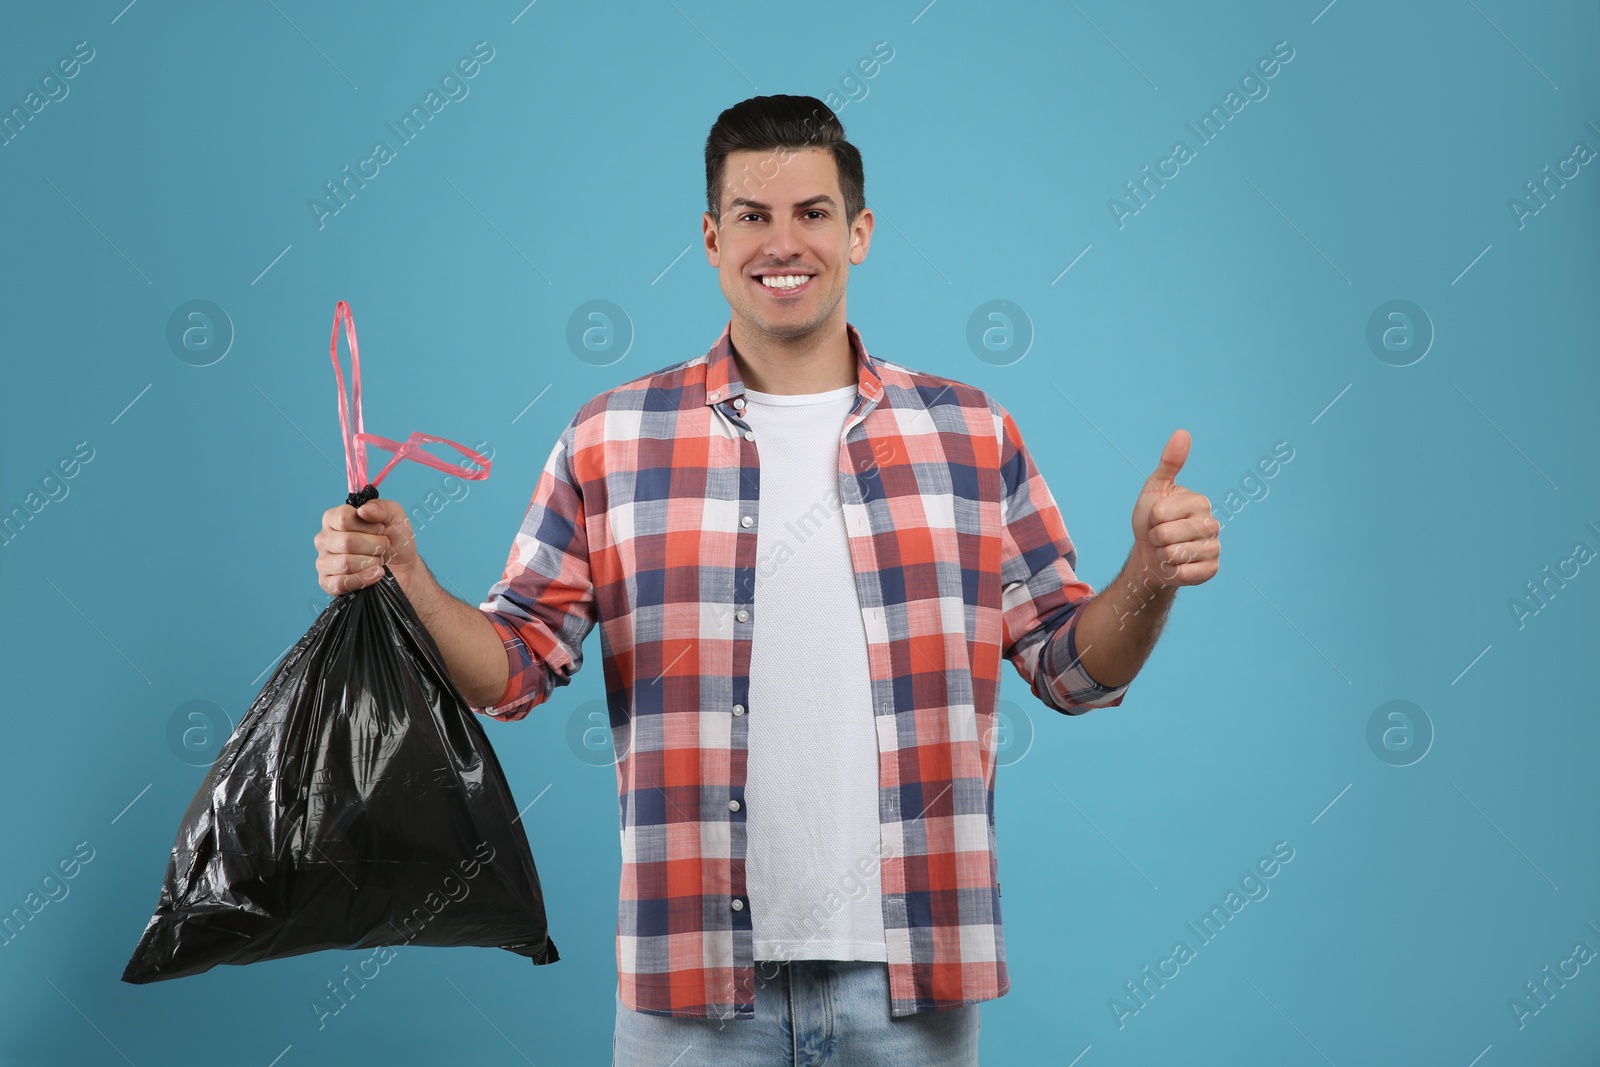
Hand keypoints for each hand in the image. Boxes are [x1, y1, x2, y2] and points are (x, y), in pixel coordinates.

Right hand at [313, 498, 417, 594]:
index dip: (369, 526)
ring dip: (371, 562)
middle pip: (346, 542)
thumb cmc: (395, 541)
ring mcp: (324, 562)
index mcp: (334, 519)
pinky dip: (364, 579)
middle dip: (374, 546)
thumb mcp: (395, 517)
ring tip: (380, 561)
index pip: (343, 518)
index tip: (381, 529)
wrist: (404, 568)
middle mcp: (324, 539)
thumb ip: (381, 507)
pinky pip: (341, 583)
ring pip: (345, 563)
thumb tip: (363, 510)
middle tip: (384, 547)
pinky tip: (376, 574)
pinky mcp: (328, 583)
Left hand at [1129, 429, 1218, 590]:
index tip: (1157, 518)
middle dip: (1155, 538)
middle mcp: (1212, 523)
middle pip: (1166, 534)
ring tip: (1168, 549)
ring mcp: (1214, 548)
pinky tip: (1177, 565)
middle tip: (1161, 536)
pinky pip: (1184, 573)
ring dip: (1162, 555)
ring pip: (1174, 554)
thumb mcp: (1155, 489)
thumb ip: (1169, 462)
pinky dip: (1172, 571)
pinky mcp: (1211, 570)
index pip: (1160, 513)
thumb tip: (1183, 432)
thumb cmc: (1152, 520)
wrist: (1151, 554)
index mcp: (1199, 501)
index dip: (1150, 518)